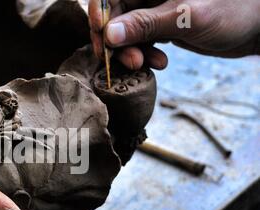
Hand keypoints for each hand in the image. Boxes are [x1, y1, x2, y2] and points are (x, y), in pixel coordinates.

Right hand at [89, 0, 259, 69]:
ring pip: (126, 32)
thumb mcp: (186, 17)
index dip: (100, 14)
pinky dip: (145, 55)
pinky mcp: (162, 25)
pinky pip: (141, 41)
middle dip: (117, 42)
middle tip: (130, 63)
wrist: (259, 26)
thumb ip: (146, 24)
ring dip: (132, 52)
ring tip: (147, 65)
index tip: (101, 38)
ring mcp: (155, 9)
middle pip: (116, 15)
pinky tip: (159, 62)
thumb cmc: (235, 10)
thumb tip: (109, 35)